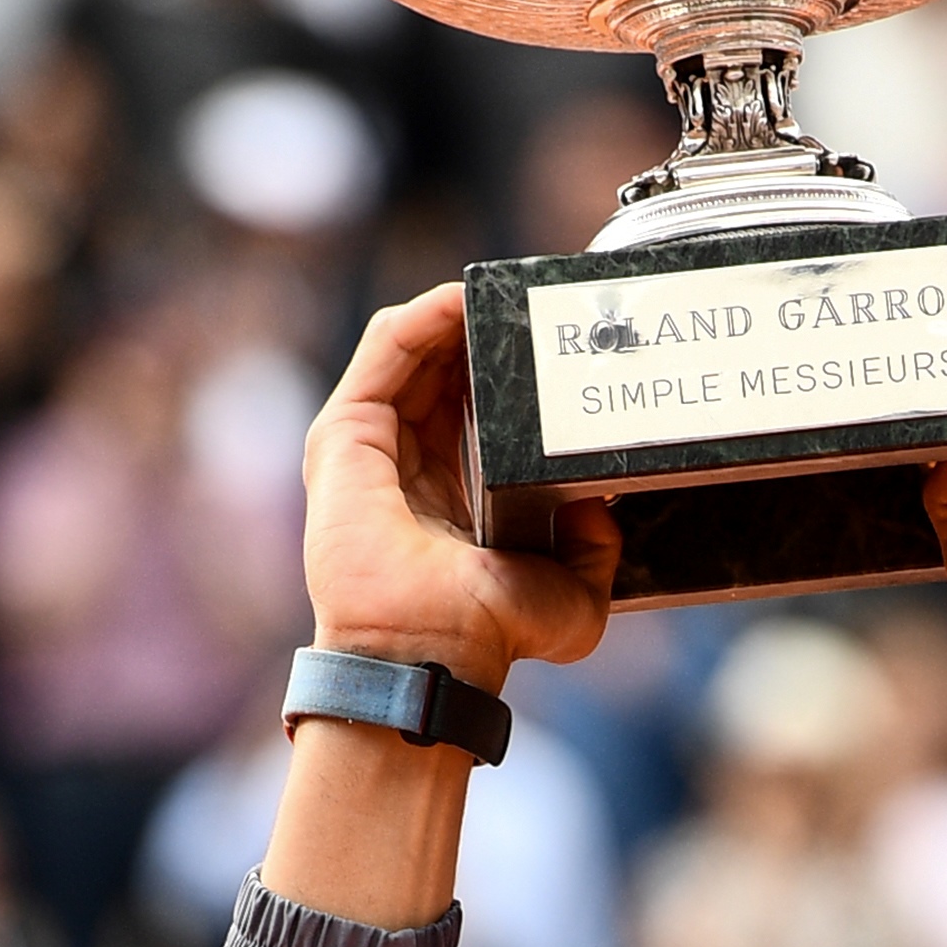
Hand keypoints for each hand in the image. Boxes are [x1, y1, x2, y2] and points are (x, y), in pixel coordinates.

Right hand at [301, 285, 611, 690]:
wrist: (431, 654)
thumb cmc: (486, 636)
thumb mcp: (574, 598)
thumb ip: (596, 554)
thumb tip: (601, 510)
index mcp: (452, 492)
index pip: (475, 404)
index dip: (509, 367)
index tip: (551, 340)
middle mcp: (406, 464)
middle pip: (444, 367)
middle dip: (485, 331)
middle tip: (532, 306)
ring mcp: (369, 446)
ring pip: (413, 350)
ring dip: (457, 313)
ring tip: (501, 292)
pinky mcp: (345, 435)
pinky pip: (386, 350)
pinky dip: (424, 316)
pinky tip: (464, 299)